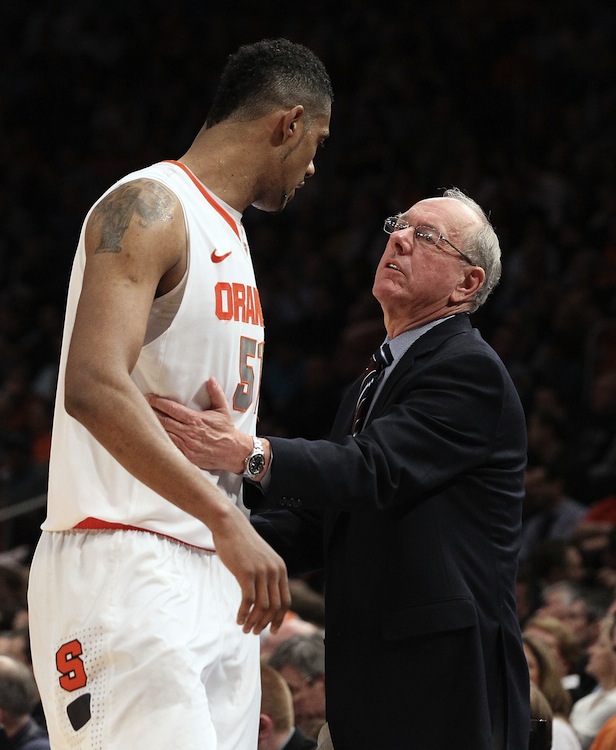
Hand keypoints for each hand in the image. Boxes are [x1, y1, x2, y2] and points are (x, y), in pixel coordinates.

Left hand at [146, 378, 250, 471]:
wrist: (233, 452)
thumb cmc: (226, 431)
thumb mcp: (223, 410)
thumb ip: (215, 393)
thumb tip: (211, 379)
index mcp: (195, 419)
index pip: (172, 409)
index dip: (158, 402)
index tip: (149, 397)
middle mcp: (189, 432)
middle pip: (163, 421)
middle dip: (150, 413)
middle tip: (139, 406)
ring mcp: (186, 445)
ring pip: (164, 435)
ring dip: (153, 428)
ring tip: (142, 421)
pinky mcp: (186, 456)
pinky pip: (169, 449)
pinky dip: (160, 443)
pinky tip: (151, 439)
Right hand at [213, 505, 290, 633]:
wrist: (230, 526)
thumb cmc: (242, 544)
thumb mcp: (262, 559)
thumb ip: (266, 574)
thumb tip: (265, 596)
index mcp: (280, 569)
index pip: (285, 601)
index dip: (279, 619)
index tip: (271, 630)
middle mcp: (274, 571)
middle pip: (275, 607)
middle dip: (265, 624)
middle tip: (254, 632)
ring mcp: (261, 572)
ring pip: (262, 606)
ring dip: (254, 622)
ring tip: (245, 629)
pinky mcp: (246, 572)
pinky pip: (248, 600)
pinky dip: (244, 614)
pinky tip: (238, 619)